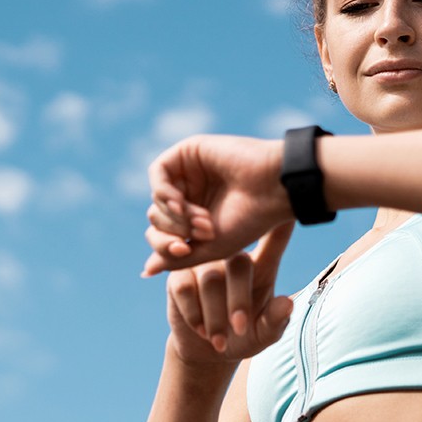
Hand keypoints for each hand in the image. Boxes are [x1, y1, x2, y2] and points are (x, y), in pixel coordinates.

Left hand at [143, 135, 292, 275]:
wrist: (274, 189)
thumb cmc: (250, 221)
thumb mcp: (211, 249)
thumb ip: (178, 259)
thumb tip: (147, 270)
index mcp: (196, 218)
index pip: (162, 234)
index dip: (165, 246)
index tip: (184, 250)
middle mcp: (191, 194)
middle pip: (156, 217)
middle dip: (174, 230)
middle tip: (204, 232)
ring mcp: (188, 173)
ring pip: (156, 199)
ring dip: (174, 215)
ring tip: (203, 220)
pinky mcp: (187, 152)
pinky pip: (158, 173)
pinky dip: (164, 193)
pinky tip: (180, 203)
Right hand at [165, 222, 295, 363]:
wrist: (207, 351)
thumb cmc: (244, 336)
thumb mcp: (264, 335)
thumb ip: (275, 321)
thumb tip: (286, 304)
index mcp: (262, 265)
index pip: (276, 239)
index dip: (282, 224)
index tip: (289, 209)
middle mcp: (233, 256)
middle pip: (239, 264)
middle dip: (239, 302)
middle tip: (239, 329)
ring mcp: (204, 262)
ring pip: (211, 279)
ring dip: (215, 315)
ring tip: (220, 340)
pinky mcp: (178, 273)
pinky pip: (184, 287)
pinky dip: (193, 314)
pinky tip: (201, 330)